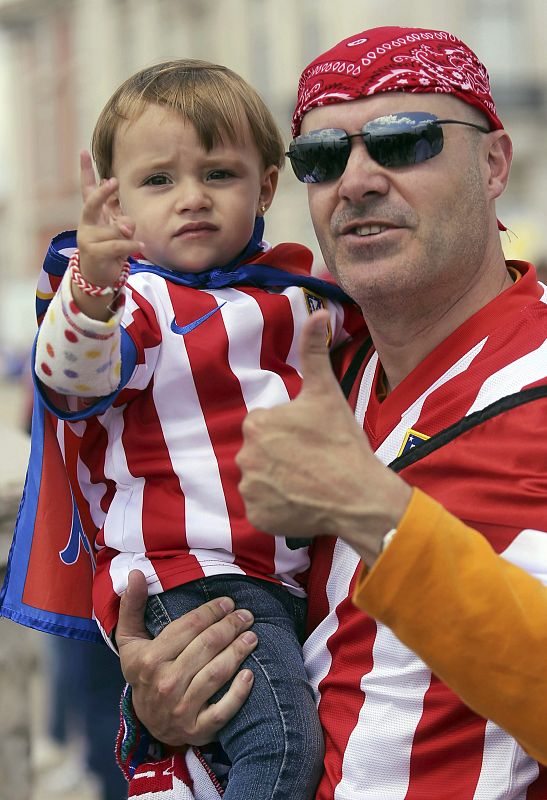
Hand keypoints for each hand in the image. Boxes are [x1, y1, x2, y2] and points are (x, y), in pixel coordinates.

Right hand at [74, 151, 142, 318]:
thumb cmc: (111, 251)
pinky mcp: (94, 253)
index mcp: (93, 215)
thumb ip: (124, 224)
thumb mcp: (120, 235)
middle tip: (113, 182)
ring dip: (127, 236)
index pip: (87, 189)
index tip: (84, 152)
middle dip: (102, 192)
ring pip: (115, 229)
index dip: (85, 171)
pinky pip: (118, 244)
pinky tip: (140, 246)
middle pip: (91, 202)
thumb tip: (127, 224)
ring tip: (132, 243)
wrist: (98, 277)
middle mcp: (86, 224)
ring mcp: (88, 238)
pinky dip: (131, 245)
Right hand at [116, 570, 257, 746]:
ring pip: (217, 673)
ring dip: (239, 651)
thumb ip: (132, 606)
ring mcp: (181, 709)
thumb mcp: (130, 640)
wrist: (147, 720)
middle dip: (231, 626)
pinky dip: (238, 693)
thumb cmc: (143, 671)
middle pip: (207, 646)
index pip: (189, 627)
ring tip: (252, 637)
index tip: (228, 602)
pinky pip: (223, 711)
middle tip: (246, 616)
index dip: (212, 611)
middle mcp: (165, 683)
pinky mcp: (197, 729)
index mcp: (149, 659)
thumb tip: (135, 573)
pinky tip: (250, 675)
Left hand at [237, 311, 411, 564]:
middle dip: (283, 456)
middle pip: (262, 452)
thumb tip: (315, 311)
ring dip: (279, 482)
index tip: (312, 440)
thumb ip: (314, 352)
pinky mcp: (258, 518)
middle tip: (313, 462)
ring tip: (309, 483)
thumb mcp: (327, 393)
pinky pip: (264, 509)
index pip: (268, 425)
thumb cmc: (342, 443)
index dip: (291, 432)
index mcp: (257, 423)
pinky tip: (302, 503)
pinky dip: (278, 508)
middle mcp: (244, 455)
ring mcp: (250, 490)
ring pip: (262, 480)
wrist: (358, 495)